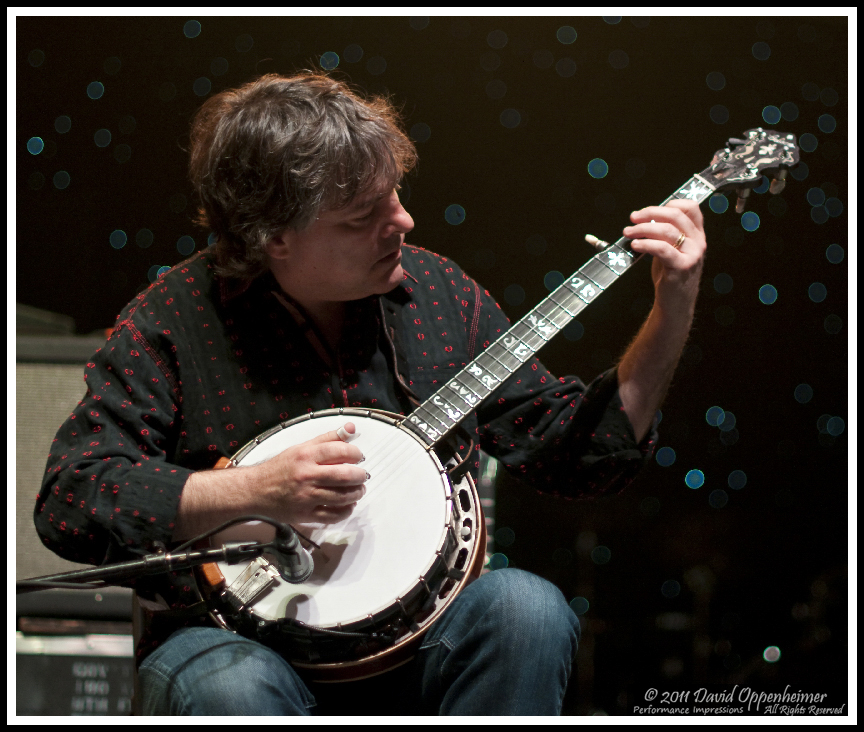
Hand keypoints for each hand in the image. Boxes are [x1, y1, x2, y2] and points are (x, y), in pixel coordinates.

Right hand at [251, 422, 366, 524]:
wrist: (255, 491)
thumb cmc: (280, 468)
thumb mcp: (301, 448)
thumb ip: (328, 438)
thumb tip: (351, 428)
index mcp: (305, 456)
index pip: (339, 451)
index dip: (355, 453)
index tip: (358, 457)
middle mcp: (306, 475)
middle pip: (344, 475)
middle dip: (360, 476)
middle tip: (362, 475)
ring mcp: (306, 497)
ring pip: (341, 497)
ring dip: (356, 493)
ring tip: (358, 490)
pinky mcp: (305, 514)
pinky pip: (333, 516)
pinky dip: (346, 511)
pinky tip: (348, 505)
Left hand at [623, 199, 706, 316]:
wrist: (675, 302)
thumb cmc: (671, 275)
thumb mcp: (672, 249)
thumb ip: (665, 234)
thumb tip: (644, 219)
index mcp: (697, 234)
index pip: (691, 207)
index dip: (669, 204)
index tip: (648, 212)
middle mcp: (699, 242)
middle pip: (675, 215)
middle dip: (650, 213)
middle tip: (632, 218)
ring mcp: (692, 254)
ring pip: (667, 230)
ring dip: (642, 229)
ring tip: (628, 233)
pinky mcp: (682, 266)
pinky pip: (662, 249)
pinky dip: (646, 244)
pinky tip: (635, 245)